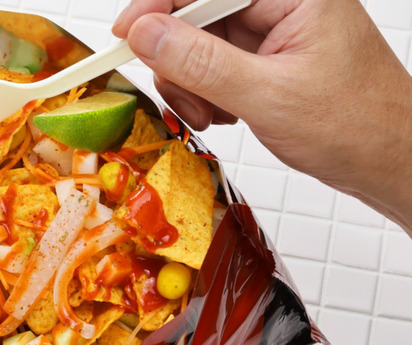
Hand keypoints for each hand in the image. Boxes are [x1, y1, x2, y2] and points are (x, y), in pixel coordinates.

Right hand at [113, 0, 411, 234]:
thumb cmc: (357, 125)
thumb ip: (200, 62)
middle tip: (186, 97)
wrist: (390, 161)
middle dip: (180, 60)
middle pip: (197, 14)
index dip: (158, 4)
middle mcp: (282, 4)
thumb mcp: (268, 96)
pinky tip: (227, 114)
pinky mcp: (266, 55)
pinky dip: (207, 93)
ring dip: (193, 84)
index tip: (126, 34)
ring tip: (215, 115)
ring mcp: (273, 30)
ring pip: (199, 43)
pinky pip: (213, 64)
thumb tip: (145, 32)